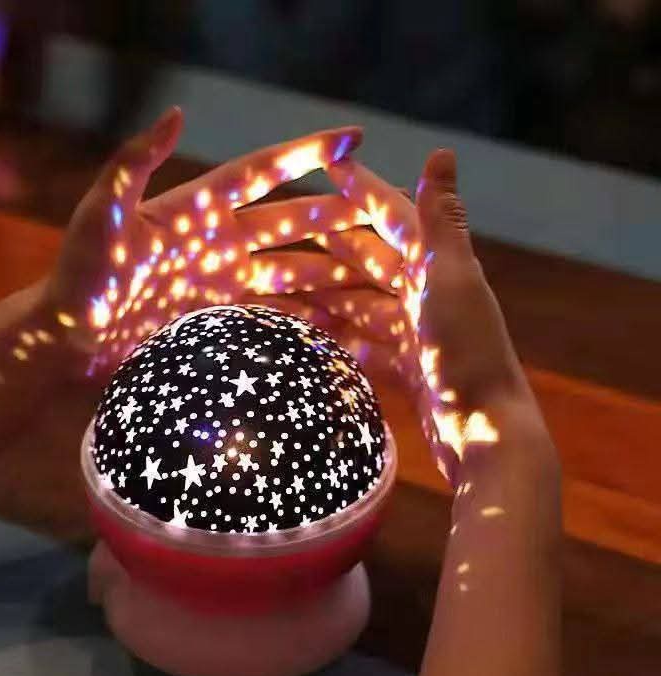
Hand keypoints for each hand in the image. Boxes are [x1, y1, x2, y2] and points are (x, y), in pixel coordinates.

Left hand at [43, 107, 364, 375]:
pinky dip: (305, 319)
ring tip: (373, 272)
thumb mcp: (102, 214)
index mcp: (198, 209)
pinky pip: (273, 316)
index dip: (306, 155)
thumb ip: (135, 164)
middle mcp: (219, 243)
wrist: (70, 339)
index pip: (262, 173)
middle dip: (336, 214)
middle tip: (382, 210)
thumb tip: (176, 113)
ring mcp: (223, 284)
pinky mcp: (221, 320)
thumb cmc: (80, 274)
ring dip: (331, 270)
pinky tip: (336, 323)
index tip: (352, 140)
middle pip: (290, 222)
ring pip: (291, 270)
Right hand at [310, 150, 552, 485]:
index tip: (328, 164)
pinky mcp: (407, 368)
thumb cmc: (469, 355)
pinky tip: (305, 333)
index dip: (361, 189)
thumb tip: (441, 152)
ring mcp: (416, 333)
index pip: (392, 216)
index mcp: (438, 266)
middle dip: (327, 247)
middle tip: (279, 235)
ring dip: (323, 295)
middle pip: (368, 261)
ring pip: (359, 303)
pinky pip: (363, 343)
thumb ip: (442, 221)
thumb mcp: (453, 281)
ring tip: (278, 289)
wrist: (485, 435)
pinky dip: (336, 336)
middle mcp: (427, 294)